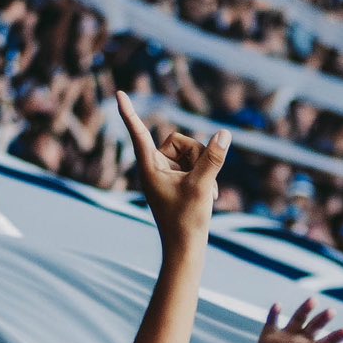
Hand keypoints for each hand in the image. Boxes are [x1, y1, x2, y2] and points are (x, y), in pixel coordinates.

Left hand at [114, 91, 227, 242]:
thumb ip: (213, 158)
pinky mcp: (177, 182)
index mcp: (149, 167)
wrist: (186, 249)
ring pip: (191, 153)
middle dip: (197, 157)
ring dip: (204, 169)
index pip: (138, 133)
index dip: (129, 113)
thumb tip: (224, 133)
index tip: (119, 93)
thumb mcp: (203, 185)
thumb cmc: (187, 221)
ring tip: (206, 193)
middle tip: (201, 183)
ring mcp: (166, 175)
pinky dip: (205, 178)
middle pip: (181, 141)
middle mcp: (155, 167)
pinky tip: (210, 197)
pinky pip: (195, 165)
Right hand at [245, 300, 342, 342]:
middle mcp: (304, 340)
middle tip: (332, 312)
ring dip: (305, 310)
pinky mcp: (271, 334)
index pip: (329, 342)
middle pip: (315, 326)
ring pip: (298, 319)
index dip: (337, 337)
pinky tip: (277, 306)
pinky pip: (273, 321)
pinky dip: (274, 314)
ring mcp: (288, 335)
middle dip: (323, 319)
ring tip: (313, 301)